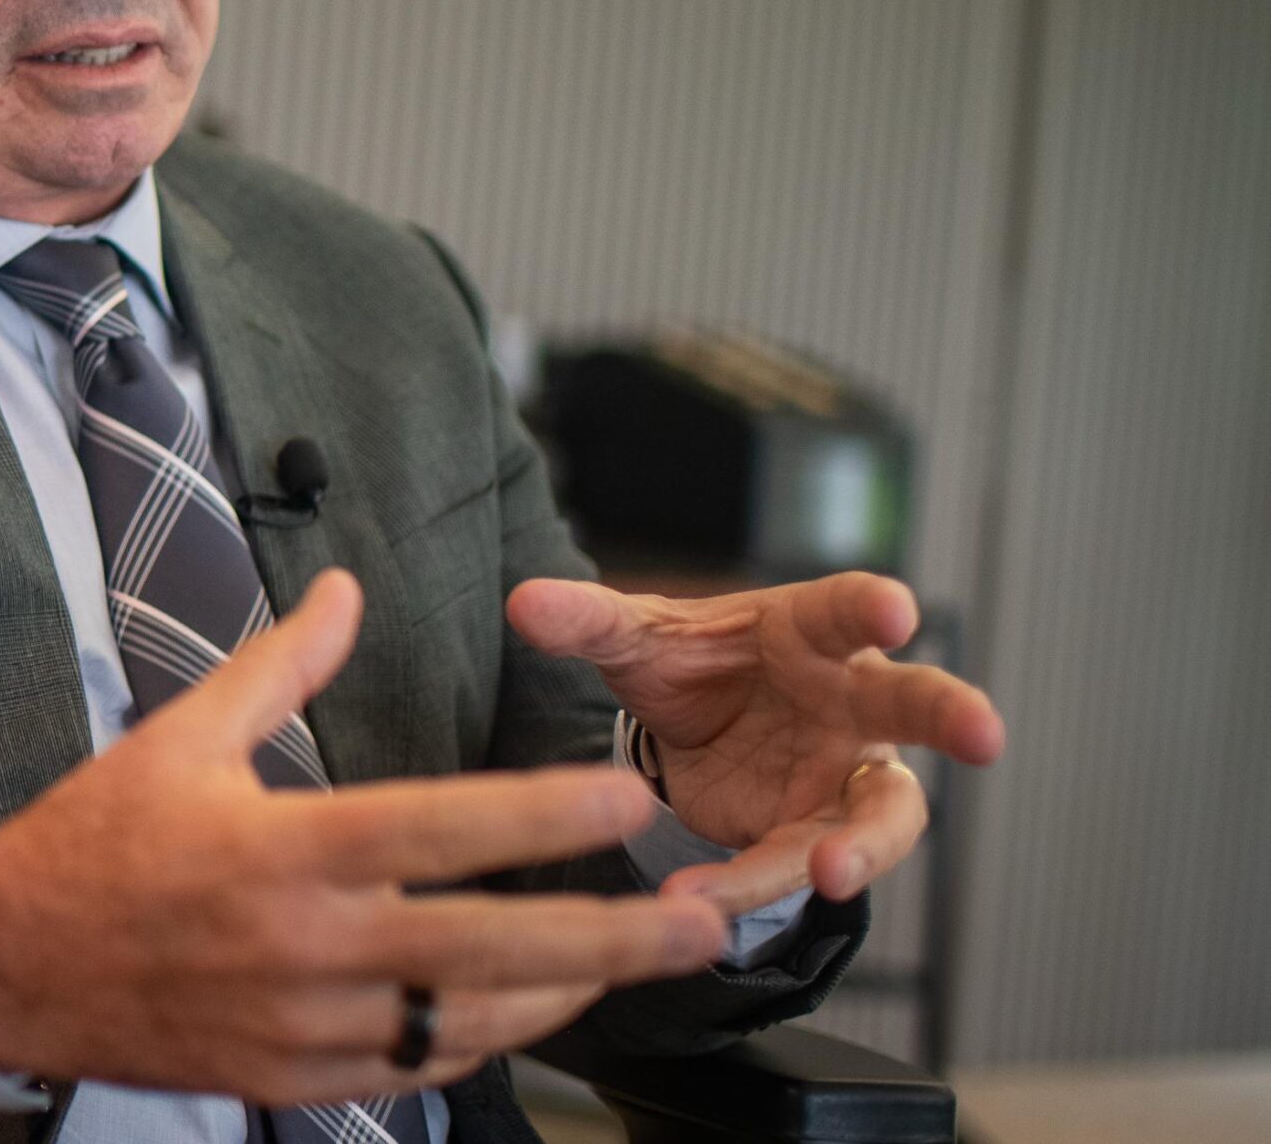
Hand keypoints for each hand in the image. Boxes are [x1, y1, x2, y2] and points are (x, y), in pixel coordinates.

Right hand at [0, 569, 729, 1105]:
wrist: (9, 965)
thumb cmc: (94, 842)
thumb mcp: (179, 737)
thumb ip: (279, 667)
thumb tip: (346, 593)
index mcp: (281, 850)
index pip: (436, 830)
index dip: (538, 816)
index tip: (622, 798)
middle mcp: (304, 946)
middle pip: (488, 948)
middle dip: (610, 937)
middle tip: (702, 918)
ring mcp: (302, 1025)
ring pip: (467, 1020)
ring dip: (565, 993)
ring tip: (639, 959)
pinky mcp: (292, 1078)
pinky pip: (413, 1068)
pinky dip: (479, 1036)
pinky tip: (526, 1004)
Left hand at [507, 571, 1006, 915]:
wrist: (689, 731)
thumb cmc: (693, 665)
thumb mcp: (636, 640)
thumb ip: (586, 620)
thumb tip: (523, 601)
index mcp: (812, 631)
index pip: (851, 608)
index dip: (874, 606)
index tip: (896, 607)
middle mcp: (851, 701)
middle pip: (918, 704)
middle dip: (952, 715)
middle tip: (983, 732)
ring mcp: (846, 775)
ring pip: (884, 813)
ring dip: (861, 846)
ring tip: (822, 873)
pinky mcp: (817, 835)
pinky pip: (803, 865)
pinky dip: (757, 887)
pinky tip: (704, 906)